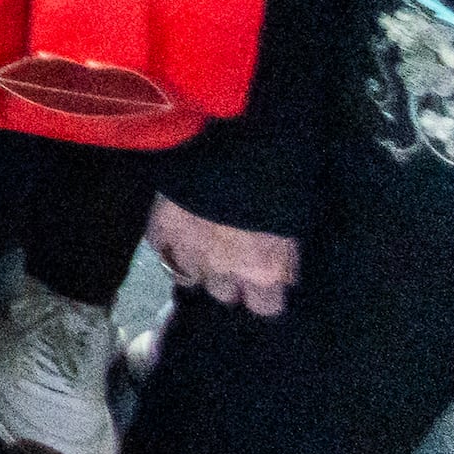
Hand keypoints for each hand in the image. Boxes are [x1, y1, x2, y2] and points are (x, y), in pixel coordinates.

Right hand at [147, 197, 300, 318]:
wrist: (229, 145)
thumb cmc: (275, 184)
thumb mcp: (293, 226)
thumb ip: (286, 258)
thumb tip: (284, 279)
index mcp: (261, 272)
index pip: (265, 308)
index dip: (265, 294)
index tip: (265, 280)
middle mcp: (222, 271)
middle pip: (223, 294)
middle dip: (228, 280)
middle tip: (232, 258)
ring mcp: (186, 251)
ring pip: (187, 277)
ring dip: (196, 265)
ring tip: (201, 248)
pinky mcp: (159, 227)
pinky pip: (160, 247)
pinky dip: (168, 243)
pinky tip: (176, 231)